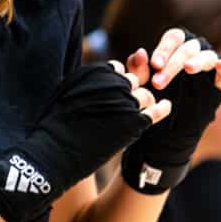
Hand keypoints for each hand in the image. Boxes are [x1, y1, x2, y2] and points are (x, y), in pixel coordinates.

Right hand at [0, 62, 163, 221]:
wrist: (54, 153)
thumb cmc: (55, 126)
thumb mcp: (67, 93)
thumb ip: (87, 82)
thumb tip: (102, 77)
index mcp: (95, 72)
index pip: (117, 68)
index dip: (116, 82)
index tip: (111, 95)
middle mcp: (112, 82)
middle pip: (133, 80)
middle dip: (130, 92)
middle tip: (121, 109)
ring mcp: (125, 101)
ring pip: (146, 95)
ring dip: (144, 103)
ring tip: (138, 115)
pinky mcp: (134, 122)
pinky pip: (156, 110)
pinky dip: (162, 109)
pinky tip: (166, 108)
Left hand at [120, 28, 220, 193]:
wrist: (161, 138)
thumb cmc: (151, 106)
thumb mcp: (141, 88)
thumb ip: (138, 70)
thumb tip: (140, 52)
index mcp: (175, 50)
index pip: (173, 38)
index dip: (164, 49)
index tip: (154, 65)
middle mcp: (193, 56)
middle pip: (189, 47)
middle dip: (173, 62)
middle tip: (159, 81)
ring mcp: (208, 71)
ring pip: (207, 56)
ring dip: (196, 61)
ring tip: (187, 69)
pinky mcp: (218, 87)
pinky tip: (220, 66)